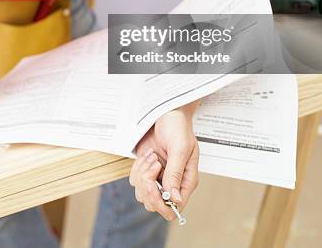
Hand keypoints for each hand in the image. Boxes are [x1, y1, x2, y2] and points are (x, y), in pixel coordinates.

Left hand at [129, 106, 198, 220]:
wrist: (166, 112)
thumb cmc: (178, 127)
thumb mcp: (180, 149)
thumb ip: (175, 173)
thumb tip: (174, 199)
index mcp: (186, 181)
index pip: (174, 208)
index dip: (161, 203)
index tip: (153, 185)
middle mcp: (172, 182)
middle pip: (155, 204)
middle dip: (148, 187)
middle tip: (153, 165)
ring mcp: (158, 176)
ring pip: (142, 193)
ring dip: (142, 175)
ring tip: (152, 156)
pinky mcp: (146, 168)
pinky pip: (135, 179)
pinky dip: (137, 168)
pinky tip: (147, 155)